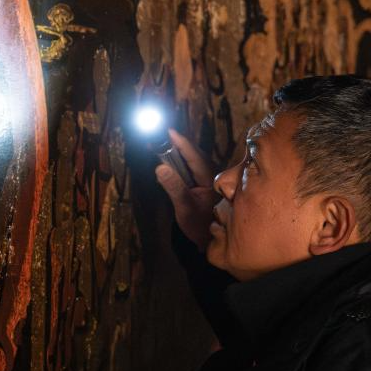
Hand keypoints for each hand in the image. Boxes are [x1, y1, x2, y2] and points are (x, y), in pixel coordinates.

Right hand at [155, 129, 217, 251]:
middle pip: (193, 152)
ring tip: (160, 144)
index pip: (193, 154)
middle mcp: (212, 173)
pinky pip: (192, 165)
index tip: (167, 130)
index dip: (179, 141)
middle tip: (158, 135)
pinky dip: (180, 160)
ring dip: (177, 151)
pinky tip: (170, 160)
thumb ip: (174, 186)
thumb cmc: (199, 225)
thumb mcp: (184, 207)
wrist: (211, 240)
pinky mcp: (205, 181)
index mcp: (210, 177)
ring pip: (192, 158)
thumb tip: (160, 167)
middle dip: (176, 143)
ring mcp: (209, 177)